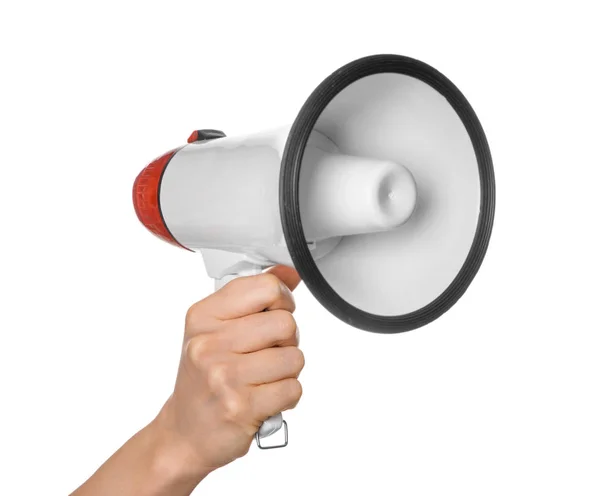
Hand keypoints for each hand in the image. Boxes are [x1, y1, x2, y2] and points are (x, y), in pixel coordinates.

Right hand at [153, 267, 303, 480]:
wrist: (184, 432)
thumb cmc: (203, 378)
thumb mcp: (217, 328)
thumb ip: (254, 296)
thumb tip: (290, 272)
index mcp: (203, 316)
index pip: (266, 287)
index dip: (282, 300)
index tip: (275, 312)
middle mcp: (209, 343)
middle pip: (286, 323)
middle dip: (286, 340)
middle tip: (267, 353)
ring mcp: (224, 375)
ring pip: (294, 357)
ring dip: (287, 371)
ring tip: (263, 377)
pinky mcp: (241, 406)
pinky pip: (293, 389)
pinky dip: (286, 396)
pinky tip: (264, 397)